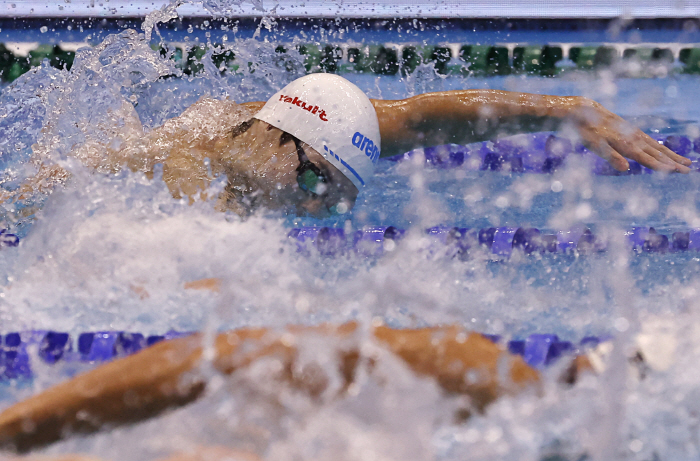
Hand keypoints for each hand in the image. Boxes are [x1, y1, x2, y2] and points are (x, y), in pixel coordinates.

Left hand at [569, 98, 690, 172]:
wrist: (584, 111)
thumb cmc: (587, 130)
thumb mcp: (594, 145)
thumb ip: (610, 156)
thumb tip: (625, 168)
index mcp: (627, 144)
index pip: (648, 159)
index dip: (661, 166)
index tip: (676, 171)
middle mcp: (634, 139)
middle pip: (657, 153)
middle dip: (673, 162)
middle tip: (688, 170)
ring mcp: (634, 134)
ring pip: (656, 147)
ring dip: (671, 155)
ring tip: (686, 161)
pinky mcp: (631, 131)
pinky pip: (651, 142)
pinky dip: (661, 148)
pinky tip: (664, 153)